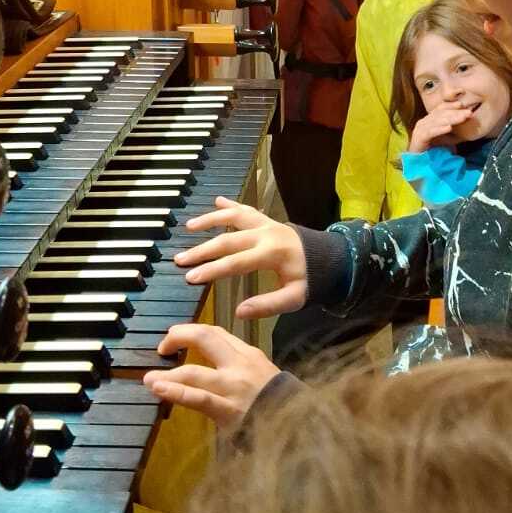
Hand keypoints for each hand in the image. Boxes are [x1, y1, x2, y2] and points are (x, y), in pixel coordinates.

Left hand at [143, 323, 279, 427]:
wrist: (301, 425)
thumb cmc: (282, 404)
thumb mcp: (265, 376)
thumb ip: (242, 368)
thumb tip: (215, 367)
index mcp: (249, 354)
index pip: (216, 333)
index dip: (192, 332)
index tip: (177, 338)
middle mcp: (240, 364)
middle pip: (204, 338)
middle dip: (178, 337)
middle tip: (163, 348)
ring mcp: (233, 386)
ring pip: (193, 371)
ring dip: (167, 374)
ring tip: (149, 379)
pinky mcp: (228, 409)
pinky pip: (197, 398)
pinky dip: (175, 392)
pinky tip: (158, 388)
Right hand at [174, 197, 308, 317]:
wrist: (332, 259)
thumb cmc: (312, 280)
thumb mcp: (295, 299)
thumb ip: (268, 305)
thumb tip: (240, 312)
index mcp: (272, 253)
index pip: (236, 262)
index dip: (212, 270)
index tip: (191, 277)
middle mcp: (267, 234)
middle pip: (228, 239)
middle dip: (202, 250)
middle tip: (179, 259)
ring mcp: (267, 224)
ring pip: (234, 217)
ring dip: (210, 220)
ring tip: (189, 227)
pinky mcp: (268, 220)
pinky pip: (246, 209)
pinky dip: (231, 205)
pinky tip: (216, 201)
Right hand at [408, 106, 472, 152]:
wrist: (421, 164)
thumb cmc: (435, 151)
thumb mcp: (448, 139)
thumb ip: (455, 130)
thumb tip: (469, 121)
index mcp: (430, 120)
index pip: (441, 109)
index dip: (451, 106)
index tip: (463, 105)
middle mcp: (424, 122)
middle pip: (440, 114)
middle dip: (455, 112)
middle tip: (468, 112)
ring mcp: (420, 130)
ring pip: (436, 121)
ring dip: (451, 119)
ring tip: (462, 118)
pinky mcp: (418, 139)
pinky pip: (430, 132)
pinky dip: (439, 129)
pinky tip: (449, 128)